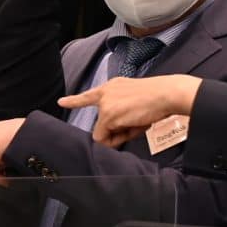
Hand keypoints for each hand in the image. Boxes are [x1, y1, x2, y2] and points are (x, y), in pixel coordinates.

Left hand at [58, 74, 199, 147]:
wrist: (166, 94)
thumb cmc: (157, 100)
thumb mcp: (135, 104)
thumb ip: (122, 116)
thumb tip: (112, 136)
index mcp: (113, 87)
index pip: (90, 95)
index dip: (74, 100)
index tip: (61, 102)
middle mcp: (105, 92)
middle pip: (101, 123)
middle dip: (116, 131)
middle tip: (134, 127)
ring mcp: (105, 104)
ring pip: (103, 132)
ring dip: (119, 135)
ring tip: (138, 124)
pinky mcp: (108, 115)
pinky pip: (105, 138)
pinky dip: (117, 139)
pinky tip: (133, 127)